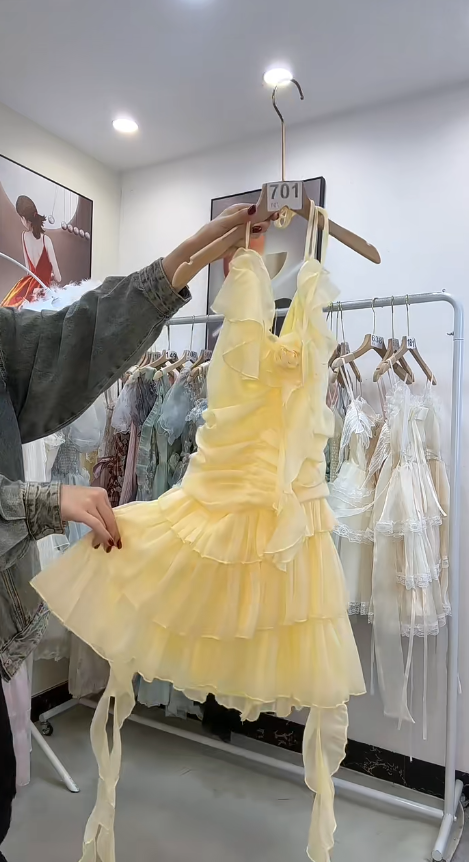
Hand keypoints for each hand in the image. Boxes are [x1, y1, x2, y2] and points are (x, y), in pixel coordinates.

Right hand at [60, 486, 120, 551]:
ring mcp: (90, 503)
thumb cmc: (68, 500)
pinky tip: (105, 542)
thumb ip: (97, 509)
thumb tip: (106, 525)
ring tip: (106, 547)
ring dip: (106, 537)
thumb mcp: (88, 501)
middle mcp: (98, 496)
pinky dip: (103, 535)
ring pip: (104, 523)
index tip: (116, 537)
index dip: (114, 527)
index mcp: (101, 493)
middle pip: (110, 518)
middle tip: (115, 546)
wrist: (50, 497)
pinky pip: (96, 525)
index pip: (111, 513)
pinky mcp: (81, 512)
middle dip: (114, 534)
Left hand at [163, 204, 277, 285]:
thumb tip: (254, 209)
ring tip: (256, 233)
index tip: (273, 214)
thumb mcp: (225, 224)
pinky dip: (249, 241)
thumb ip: (240, 217)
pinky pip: (248, 240)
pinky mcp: (238, 242)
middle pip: (256, 219)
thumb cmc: (210, 234)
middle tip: (263, 227)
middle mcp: (240, 219)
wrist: (200, 250)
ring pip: (254, 230)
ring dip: (256, 232)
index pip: (254, 208)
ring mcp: (239, 231)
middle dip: (261, 223)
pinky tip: (248, 242)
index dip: (263, 211)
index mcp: (236, 211)